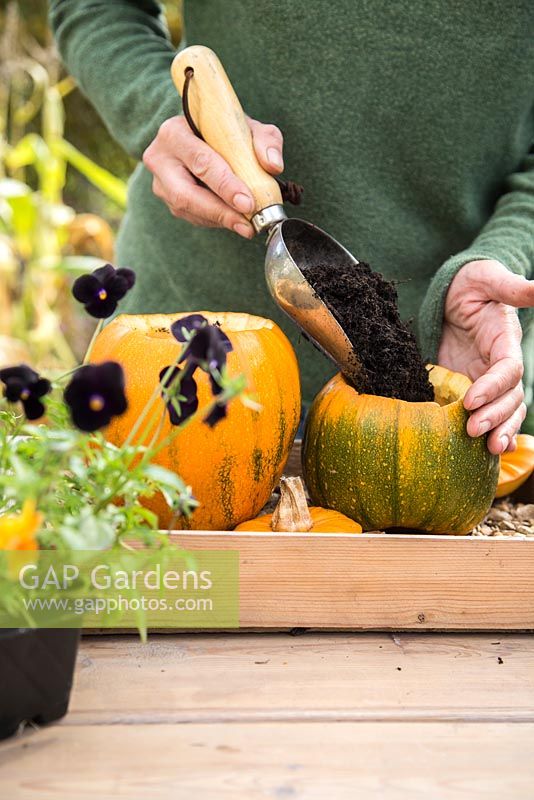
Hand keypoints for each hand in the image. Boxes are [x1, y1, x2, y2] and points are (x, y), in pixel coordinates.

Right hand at [142, 115, 283, 237]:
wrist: (202, 136)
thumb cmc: (224, 131)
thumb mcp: (248, 126)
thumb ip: (266, 140)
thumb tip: (273, 166)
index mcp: (174, 133)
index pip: (201, 163)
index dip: (225, 186)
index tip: (248, 203)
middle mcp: (160, 158)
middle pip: (186, 195)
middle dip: (220, 212)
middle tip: (248, 225)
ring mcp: (160, 183)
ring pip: (187, 210)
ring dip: (220, 220)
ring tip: (247, 226)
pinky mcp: (167, 200)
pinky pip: (191, 216)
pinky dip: (215, 220)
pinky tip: (234, 220)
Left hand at [438, 260, 533, 454]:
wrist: (451, 296)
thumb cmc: (469, 285)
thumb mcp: (485, 279)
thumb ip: (508, 287)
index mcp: (506, 343)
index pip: (508, 371)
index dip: (493, 387)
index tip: (471, 399)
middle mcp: (501, 367)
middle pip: (510, 398)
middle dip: (496, 417)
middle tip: (473, 430)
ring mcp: (487, 381)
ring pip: (505, 413)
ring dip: (499, 432)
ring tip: (488, 450)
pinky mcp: (470, 390)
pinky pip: (487, 415)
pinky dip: (491, 434)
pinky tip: (488, 455)